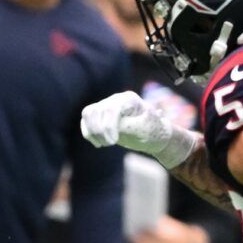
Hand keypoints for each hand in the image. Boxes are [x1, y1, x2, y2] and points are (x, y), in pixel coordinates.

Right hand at [80, 91, 194, 166]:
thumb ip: (128, 125)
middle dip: (100, 130)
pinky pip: (86, 118)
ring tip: (104, 144)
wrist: (155, 136)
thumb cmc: (153, 132)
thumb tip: (110, 124)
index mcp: (129, 99)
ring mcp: (108, 105)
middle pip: (97, 111)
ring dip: (93, 131)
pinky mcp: (101, 115)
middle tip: (111, 144)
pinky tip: (97, 143)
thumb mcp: (144, 129)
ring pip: (88, 113)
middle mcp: (116, 99)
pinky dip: (88, 132)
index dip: (108, 126)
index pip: (110, 109)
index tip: (113, 142)